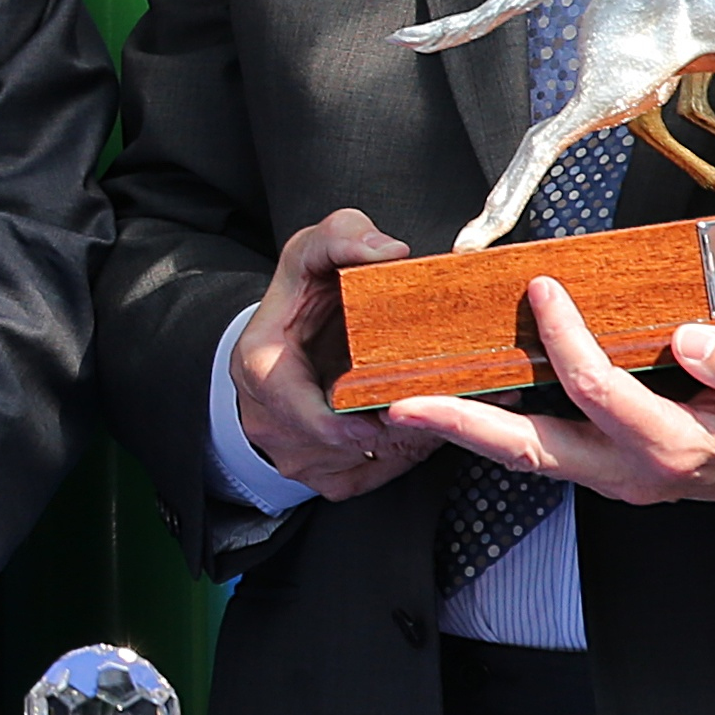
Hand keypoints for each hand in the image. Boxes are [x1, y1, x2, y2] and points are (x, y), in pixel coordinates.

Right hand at [234, 208, 448, 498]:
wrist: (282, 346)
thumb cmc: (298, 301)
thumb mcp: (310, 253)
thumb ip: (343, 237)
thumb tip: (389, 251)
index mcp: (262, 368)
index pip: (304, 410)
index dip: (352, 416)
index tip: (393, 404)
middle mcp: (272, 423)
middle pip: (343, 443)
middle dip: (398, 425)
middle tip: (448, 401)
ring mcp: (294, 456)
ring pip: (363, 464)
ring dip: (410, 441)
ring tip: (452, 411)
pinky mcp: (322, 475)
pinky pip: (370, 477)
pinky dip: (405, 457)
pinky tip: (429, 429)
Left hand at [390, 275, 714, 506]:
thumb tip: (690, 340)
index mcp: (675, 449)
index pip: (599, 391)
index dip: (565, 339)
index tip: (543, 289)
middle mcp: (631, 472)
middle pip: (531, 450)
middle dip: (463, 426)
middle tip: (401, 405)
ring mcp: (613, 476)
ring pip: (527, 455)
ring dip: (467, 430)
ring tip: (408, 405)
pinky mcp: (605, 466)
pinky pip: (542, 448)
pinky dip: (497, 427)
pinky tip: (464, 400)